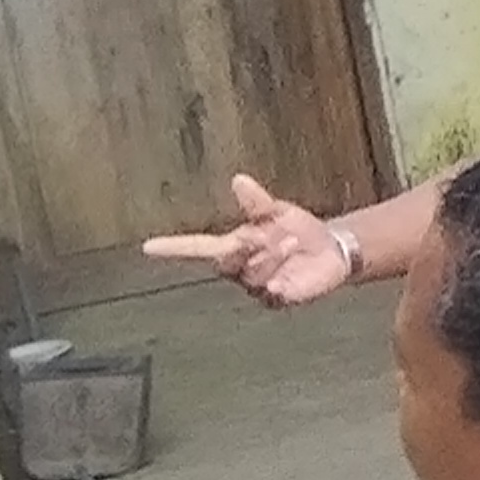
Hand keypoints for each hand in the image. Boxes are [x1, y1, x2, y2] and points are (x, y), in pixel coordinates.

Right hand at [140, 174, 345, 307]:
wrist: (332, 250)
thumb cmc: (298, 230)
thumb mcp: (278, 212)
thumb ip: (257, 201)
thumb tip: (239, 180)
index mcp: (232, 247)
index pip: (195, 248)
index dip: (172, 248)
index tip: (148, 246)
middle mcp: (239, 269)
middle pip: (226, 261)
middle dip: (245, 247)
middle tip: (267, 235)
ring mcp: (257, 286)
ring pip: (252, 276)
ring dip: (272, 257)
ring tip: (293, 243)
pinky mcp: (279, 299)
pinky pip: (271, 295)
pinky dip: (277, 285)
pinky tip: (284, 281)